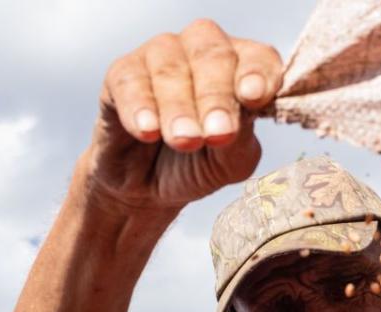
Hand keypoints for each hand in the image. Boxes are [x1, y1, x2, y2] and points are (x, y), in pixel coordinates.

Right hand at [85, 19, 282, 211]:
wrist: (148, 190)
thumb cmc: (197, 166)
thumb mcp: (229, 163)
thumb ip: (242, 138)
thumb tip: (247, 111)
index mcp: (241, 69)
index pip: (258, 58)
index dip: (258, 74)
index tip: (254, 98)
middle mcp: (202, 51)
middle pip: (213, 54)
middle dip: (217, 96)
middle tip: (218, 134)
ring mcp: (161, 57)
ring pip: (171, 67)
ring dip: (180, 107)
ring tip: (184, 140)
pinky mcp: (122, 74)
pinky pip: (130, 80)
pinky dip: (141, 106)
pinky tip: (148, 130)